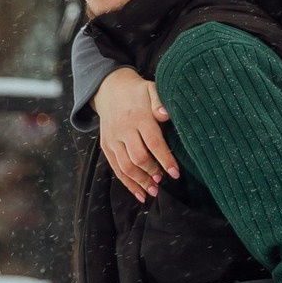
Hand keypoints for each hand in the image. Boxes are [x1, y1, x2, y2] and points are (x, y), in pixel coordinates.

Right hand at [92, 67, 178, 201]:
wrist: (109, 88)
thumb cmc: (137, 92)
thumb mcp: (150, 89)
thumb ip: (159, 101)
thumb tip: (165, 115)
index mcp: (138, 117)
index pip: (153, 142)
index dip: (165, 159)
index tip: (176, 173)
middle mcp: (123, 130)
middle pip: (138, 157)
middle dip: (152, 172)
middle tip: (163, 180)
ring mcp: (112, 139)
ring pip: (125, 166)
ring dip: (140, 181)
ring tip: (154, 191)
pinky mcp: (106, 146)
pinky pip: (116, 168)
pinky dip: (127, 183)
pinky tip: (139, 193)